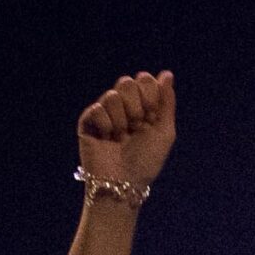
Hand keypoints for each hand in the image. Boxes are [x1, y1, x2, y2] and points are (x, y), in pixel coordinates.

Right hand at [75, 71, 175, 189]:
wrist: (124, 181)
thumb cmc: (147, 161)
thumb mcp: (165, 132)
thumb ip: (167, 102)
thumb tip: (167, 73)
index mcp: (143, 106)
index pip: (144, 80)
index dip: (150, 95)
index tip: (152, 115)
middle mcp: (123, 106)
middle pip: (127, 82)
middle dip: (136, 106)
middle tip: (136, 127)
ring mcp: (104, 112)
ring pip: (111, 95)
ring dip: (121, 120)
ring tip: (121, 137)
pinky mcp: (87, 121)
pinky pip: (97, 109)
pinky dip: (106, 126)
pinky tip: (107, 139)